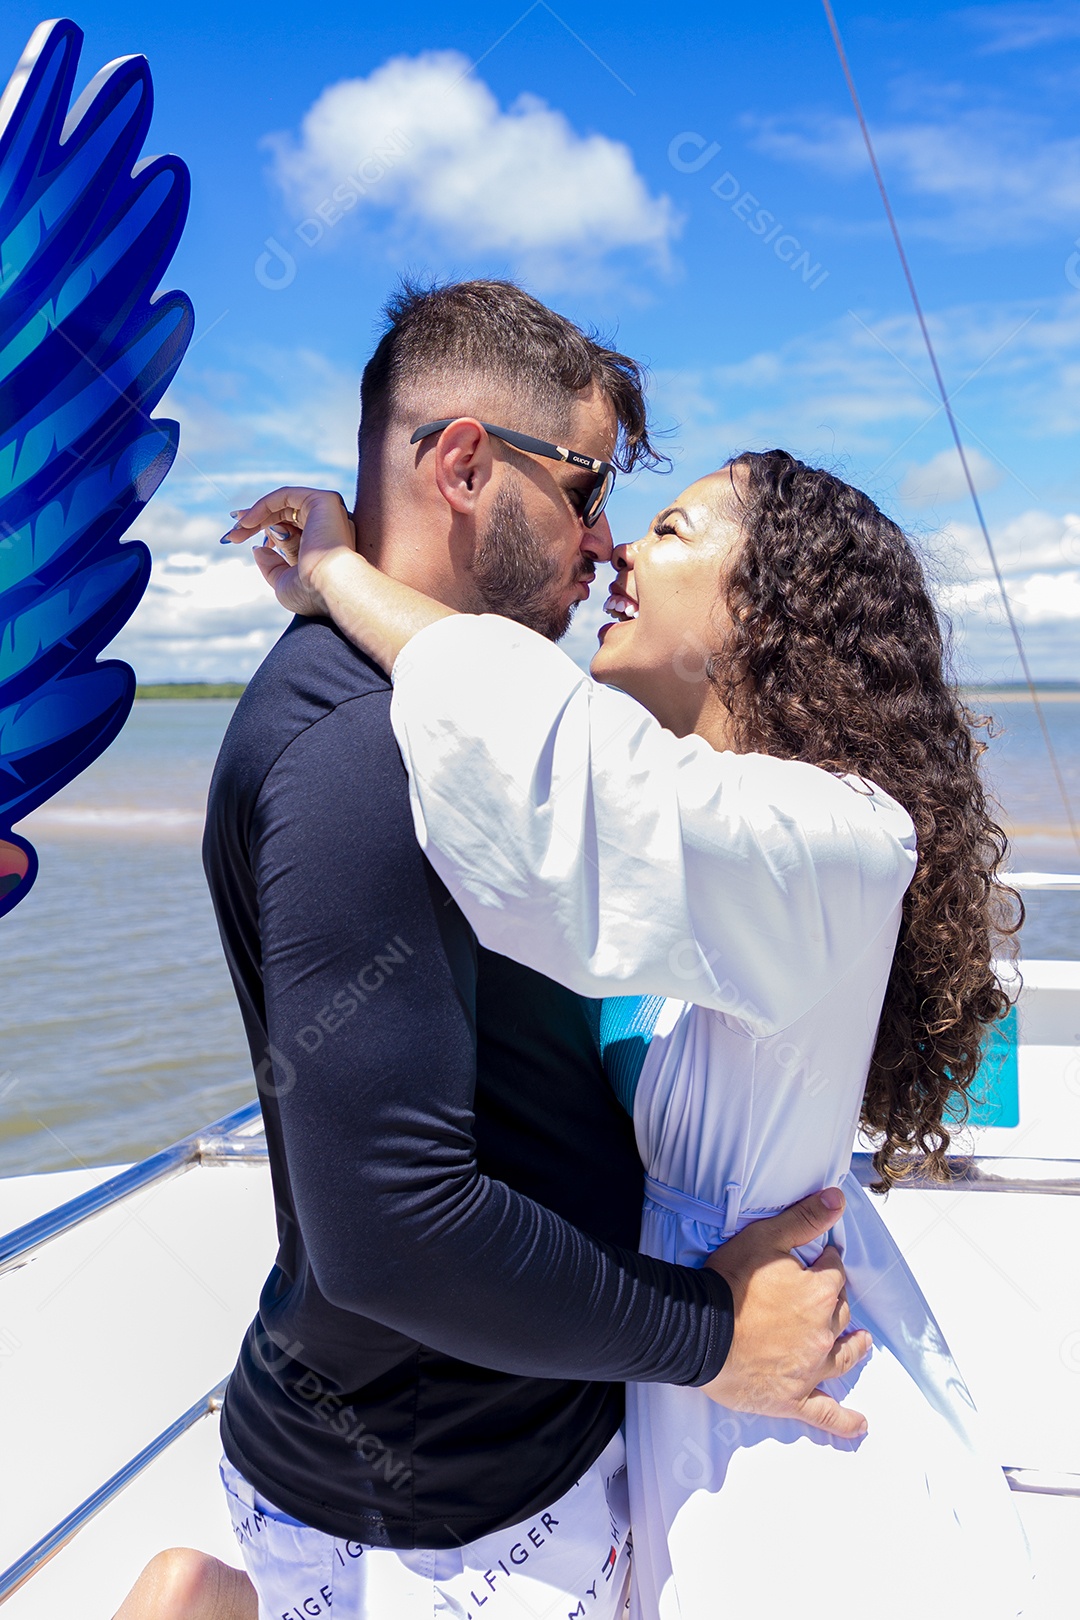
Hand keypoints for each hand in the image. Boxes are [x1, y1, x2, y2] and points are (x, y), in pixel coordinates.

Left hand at [220, 487, 356, 617]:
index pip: (290, 529)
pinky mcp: (325, 501)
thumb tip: (258, 548)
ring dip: (257, 513)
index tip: (238, 538)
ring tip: (238, 529)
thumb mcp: (284, 582)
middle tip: (233, 532)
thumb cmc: (312, 593)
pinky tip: (248, 521)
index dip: (263, 530)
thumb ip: (272, 566)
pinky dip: (265, 504)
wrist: (332, 588)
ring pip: (285, 503)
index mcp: (324, 544)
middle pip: (285, 514)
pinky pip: (287, 494)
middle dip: (255, 521)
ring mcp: (328, 513)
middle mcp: (329, 526)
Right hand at [701, 1187, 871, 1438]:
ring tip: (861, 1344)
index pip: (834, 1273)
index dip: (827, 1264)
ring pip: (842, 1358)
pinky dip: (844, 1422)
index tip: (820, 1260)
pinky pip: (825, 1414)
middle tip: (824, 1297)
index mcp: (819, 1294)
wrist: (700, 1330)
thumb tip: (838, 1199)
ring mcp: (810, 1369)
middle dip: (834, 1302)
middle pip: (839, 1314)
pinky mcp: (793, 1398)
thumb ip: (804, 1219)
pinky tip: (860, 1426)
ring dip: (853, 1349)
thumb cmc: (730, 1282)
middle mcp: (823, 1333)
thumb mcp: (764, 1238)